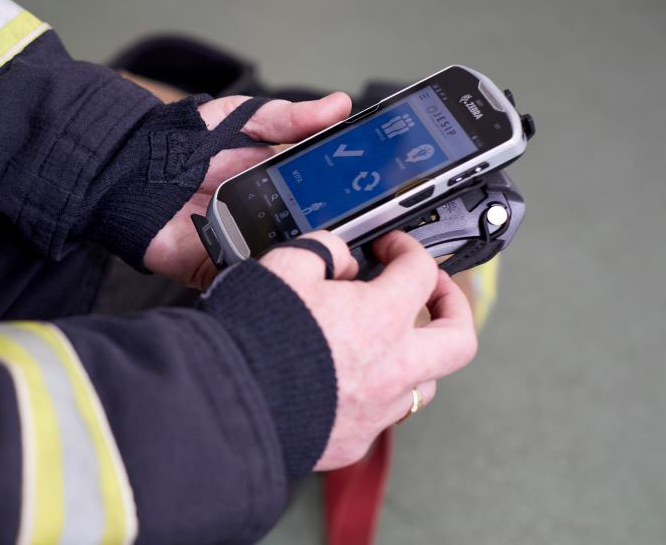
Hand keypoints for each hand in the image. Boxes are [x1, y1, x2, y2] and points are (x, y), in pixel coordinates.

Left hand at [143, 92, 351, 288]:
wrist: (128, 166)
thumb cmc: (181, 141)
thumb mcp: (241, 118)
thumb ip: (289, 118)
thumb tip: (339, 104)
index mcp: (276, 185)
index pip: (322, 199)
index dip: (346, 201)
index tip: (370, 198)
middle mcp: (263, 219)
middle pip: (308, 235)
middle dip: (326, 233)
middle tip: (345, 225)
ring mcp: (240, 245)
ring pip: (281, 261)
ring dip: (296, 254)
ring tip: (312, 243)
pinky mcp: (213, 266)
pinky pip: (244, 276)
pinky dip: (256, 271)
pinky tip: (267, 257)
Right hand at [259, 230, 478, 469]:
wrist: (229, 401)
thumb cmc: (254, 334)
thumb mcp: (285, 265)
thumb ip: (324, 251)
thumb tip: (341, 260)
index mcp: (381, 317)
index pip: (420, 272)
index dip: (407, 249)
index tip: (390, 248)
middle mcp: (392, 366)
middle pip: (459, 339)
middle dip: (454, 307)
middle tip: (434, 292)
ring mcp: (376, 409)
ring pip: (424, 385)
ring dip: (415, 357)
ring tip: (388, 342)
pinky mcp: (354, 439)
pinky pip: (379, 415)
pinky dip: (371, 393)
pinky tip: (345, 379)